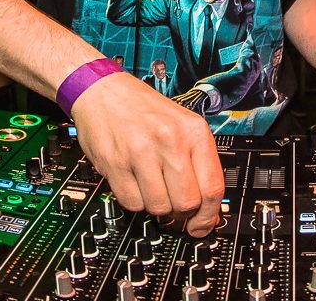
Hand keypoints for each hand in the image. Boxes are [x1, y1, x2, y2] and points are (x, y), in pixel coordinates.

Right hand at [70, 73, 224, 236]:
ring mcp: (141, 151)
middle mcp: (170, 140)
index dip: (208, 216)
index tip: (201, 226)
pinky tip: (133, 181)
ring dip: (155, 205)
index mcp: (193, 131)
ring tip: (150, 185)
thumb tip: (208, 209)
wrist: (103, 90)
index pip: (212, 187)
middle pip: (186, 203)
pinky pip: (131, 203)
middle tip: (172, 202)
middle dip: (180, 211)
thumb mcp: (182, 125)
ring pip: (159, 207)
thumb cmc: (144, 109)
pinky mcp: (115, 162)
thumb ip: (198, 164)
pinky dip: (134, 200)